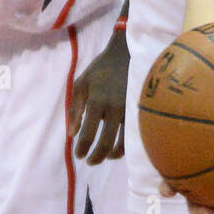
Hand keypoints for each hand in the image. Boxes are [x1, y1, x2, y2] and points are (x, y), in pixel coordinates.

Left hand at [68, 25, 128, 164]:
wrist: (127, 52)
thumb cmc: (101, 69)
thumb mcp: (81, 84)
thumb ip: (75, 109)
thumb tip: (72, 134)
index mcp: (96, 102)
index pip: (88, 135)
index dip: (82, 150)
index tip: (79, 155)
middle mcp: (113, 108)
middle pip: (105, 143)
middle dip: (96, 157)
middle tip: (91, 161)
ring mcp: (129, 109)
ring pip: (123, 142)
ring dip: (112, 154)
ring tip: (107, 156)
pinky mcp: (140, 107)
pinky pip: (134, 133)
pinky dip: (127, 145)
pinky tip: (121, 146)